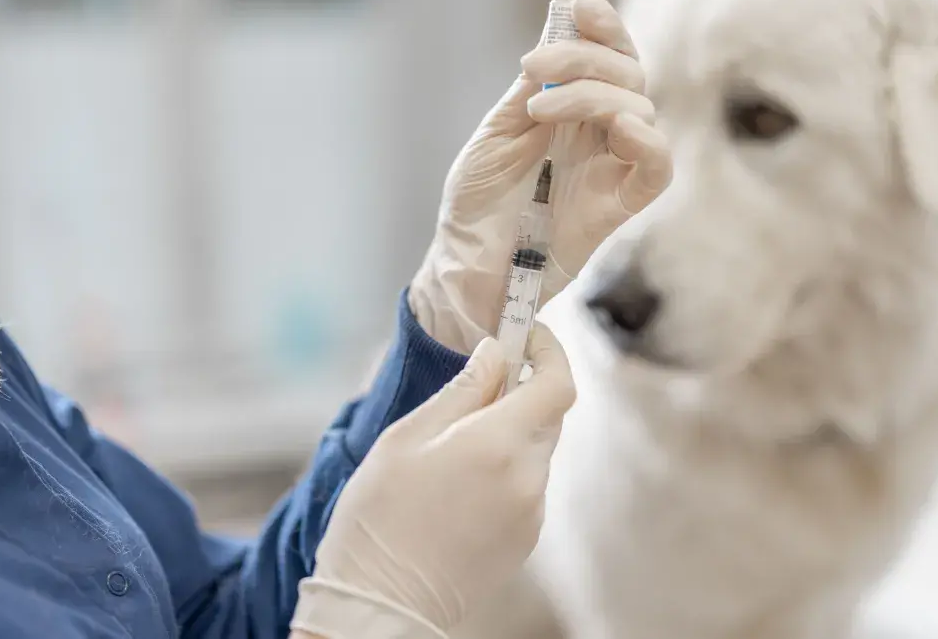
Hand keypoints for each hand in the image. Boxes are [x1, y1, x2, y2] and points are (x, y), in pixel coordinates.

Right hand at [290, 325, 574, 637]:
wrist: (380, 603)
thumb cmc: (379, 516)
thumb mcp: (407, 438)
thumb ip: (462, 390)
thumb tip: (496, 353)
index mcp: (499, 444)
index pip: (557, 383)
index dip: (549, 351)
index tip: (526, 335)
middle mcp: (528, 477)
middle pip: (549, 415)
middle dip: (522, 392)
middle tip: (479, 387)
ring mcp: (532, 511)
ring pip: (537, 451)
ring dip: (510, 435)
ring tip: (453, 450)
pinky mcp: (527, 538)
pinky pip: (528, 486)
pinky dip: (506, 470)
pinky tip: (460, 487)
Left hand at [410, 0, 671, 353]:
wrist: (466, 263)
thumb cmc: (477, 202)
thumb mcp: (497, 132)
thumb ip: (532, 88)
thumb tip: (559, 32)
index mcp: (573, 112)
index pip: (609, 58)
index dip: (605, 28)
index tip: (581, 7)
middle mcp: (600, 135)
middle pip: (627, 76)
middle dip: (586, 57)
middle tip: (537, 65)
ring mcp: (612, 168)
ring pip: (640, 110)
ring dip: (594, 95)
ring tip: (540, 111)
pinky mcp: (620, 205)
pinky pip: (657, 168)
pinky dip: (647, 143)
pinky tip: (620, 129)